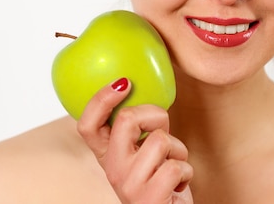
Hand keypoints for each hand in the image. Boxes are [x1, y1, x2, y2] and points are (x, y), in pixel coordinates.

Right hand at [77, 78, 193, 203]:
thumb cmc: (162, 181)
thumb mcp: (143, 152)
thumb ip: (139, 129)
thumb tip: (142, 90)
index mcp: (107, 156)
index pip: (86, 125)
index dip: (100, 99)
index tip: (122, 82)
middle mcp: (112, 170)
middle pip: (127, 119)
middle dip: (155, 115)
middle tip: (162, 128)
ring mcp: (129, 185)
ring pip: (160, 140)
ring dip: (177, 149)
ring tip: (172, 165)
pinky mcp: (149, 198)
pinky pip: (176, 165)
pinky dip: (186, 171)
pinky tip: (178, 185)